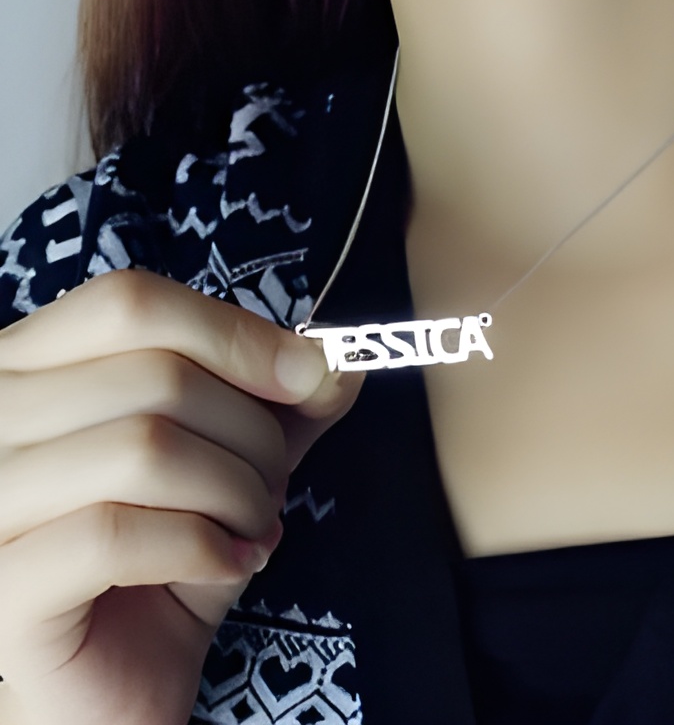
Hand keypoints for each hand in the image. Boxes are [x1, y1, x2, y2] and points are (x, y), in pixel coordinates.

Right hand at [0, 270, 360, 724]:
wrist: (122, 674)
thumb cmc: (169, 552)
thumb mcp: (230, 458)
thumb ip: (279, 404)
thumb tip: (336, 362)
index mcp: (36, 368)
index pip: (131, 302)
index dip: (235, 334)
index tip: (307, 375)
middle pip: (155, 376)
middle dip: (251, 433)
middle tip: (272, 484)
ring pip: (143, 449)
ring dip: (236, 492)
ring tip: (254, 526)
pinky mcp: (4, 588)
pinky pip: (118, 537)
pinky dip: (204, 549)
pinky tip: (229, 564)